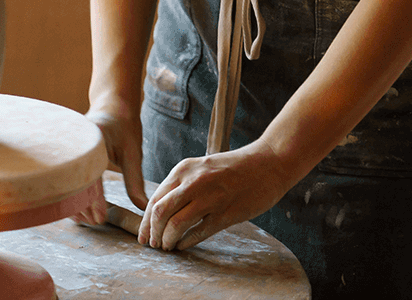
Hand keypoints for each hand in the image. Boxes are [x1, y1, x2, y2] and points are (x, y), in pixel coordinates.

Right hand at [74, 101, 149, 225]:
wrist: (112, 105)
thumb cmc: (124, 126)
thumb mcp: (133, 152)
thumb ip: (135, 181)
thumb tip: (143, 207)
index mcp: (93, 140)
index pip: (89, 176)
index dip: (93, 200)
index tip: (100, 218)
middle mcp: (76, 143)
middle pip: (72, 182)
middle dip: (82, 205)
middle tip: (96, 222)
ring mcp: (69, 148)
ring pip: (65, 182)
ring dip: (74, 202)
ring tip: (89, 219)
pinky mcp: (68, 155)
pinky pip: (65, 178)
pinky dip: (70, 194)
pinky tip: (79, 209)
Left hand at [138, 143, 289, 250]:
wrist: (267, 164)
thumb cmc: (234, 168)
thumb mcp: (202, 168)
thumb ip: (183, 185)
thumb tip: (161, 211)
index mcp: (184, 169)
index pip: (155, 199)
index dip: (146, 221)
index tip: (144, 235)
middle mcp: (193, 181)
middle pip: (160, 212)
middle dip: (153, 233)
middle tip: (154, 245)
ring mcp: (210, 197)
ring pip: (175, 224)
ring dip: (167, 240)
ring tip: (168, 247)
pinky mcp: (226, 213)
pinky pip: (198, 232)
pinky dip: (186, 243)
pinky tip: (183, 247)